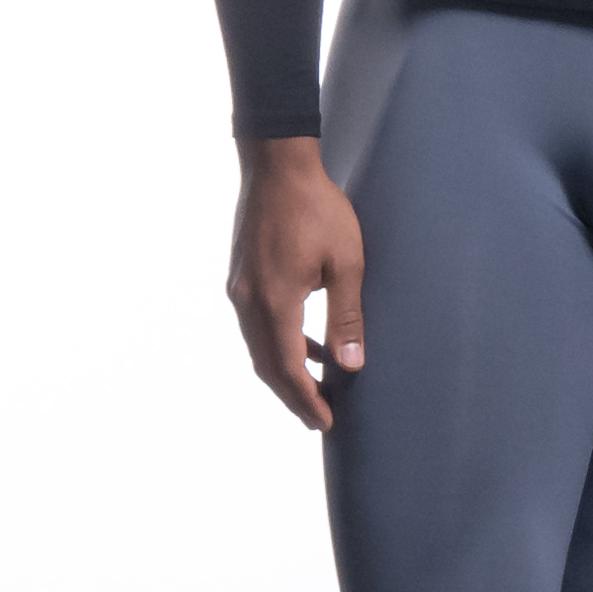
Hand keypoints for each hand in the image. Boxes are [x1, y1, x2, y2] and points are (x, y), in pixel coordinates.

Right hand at [229, 139, 364, 431]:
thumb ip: (347, 317)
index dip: (306, 400)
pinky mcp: (243, 278)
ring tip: (318, 390)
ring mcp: (241, 290)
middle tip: (321, 419)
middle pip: (267, 365)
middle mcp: (248, 302)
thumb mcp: (347, 263)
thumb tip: (352, 367)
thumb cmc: (319, 210)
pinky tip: (310, 346)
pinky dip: (282, 344)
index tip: (327, 423)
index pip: (288, 368)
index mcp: (274, 303)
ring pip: (260, 347)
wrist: (278, 168)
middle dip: (294, 395)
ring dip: (286, 371)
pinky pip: (260, 325)